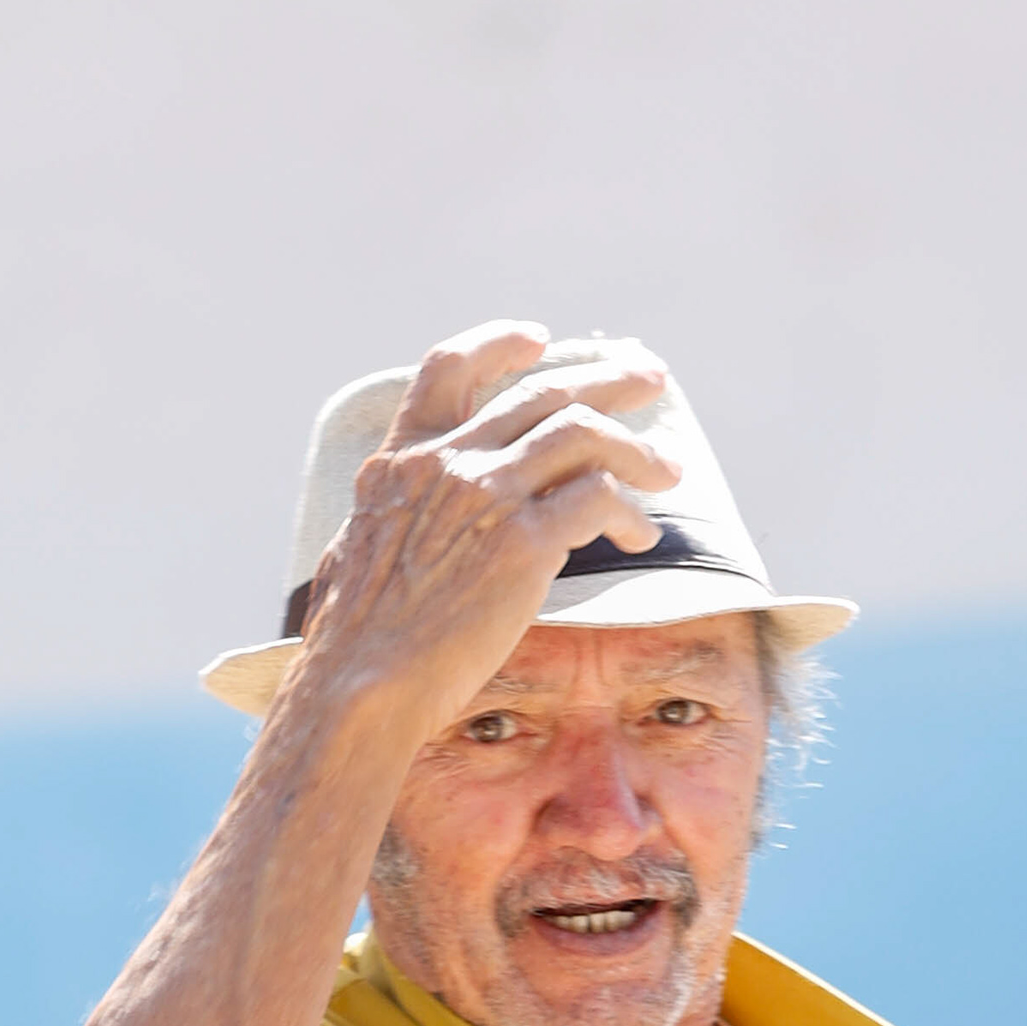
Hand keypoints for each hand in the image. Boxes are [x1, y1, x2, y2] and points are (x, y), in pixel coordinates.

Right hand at [282, 322, 682, 735]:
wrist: (362, 685)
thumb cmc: (357, 644)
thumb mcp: (356, 552)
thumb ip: (392, 521)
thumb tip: (396, 526)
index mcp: (402, 460)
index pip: (451, 368)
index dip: (500, 344)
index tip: (541, 340)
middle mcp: (447, 462)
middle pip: (542, 391)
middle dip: (606, 379)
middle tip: (648, 377)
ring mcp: (487, 496)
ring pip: (582, 432)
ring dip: (637, 446)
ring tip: (670, 468)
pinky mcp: (524, 543)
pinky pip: (599, 499)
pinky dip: (630, 513)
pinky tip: (640, 537)